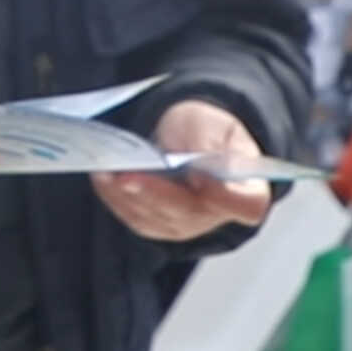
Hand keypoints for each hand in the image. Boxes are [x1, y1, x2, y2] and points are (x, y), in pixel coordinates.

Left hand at [93, 99, 272, 242]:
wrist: (189, 138)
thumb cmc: (207, 130)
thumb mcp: (210, 124)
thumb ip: (208, 145)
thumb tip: (196, 167)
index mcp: (247, 188)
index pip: (248, 204)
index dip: (227, 197)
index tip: (201, 177)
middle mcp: (219, 215)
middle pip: (188, 213)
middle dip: (155, 193)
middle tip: (128, 176)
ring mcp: (187, 225)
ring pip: (156, 219)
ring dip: (128, 196)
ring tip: (107, 174)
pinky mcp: (159, 226)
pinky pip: (136, 218)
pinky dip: (116, 199)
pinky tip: (103, 178)